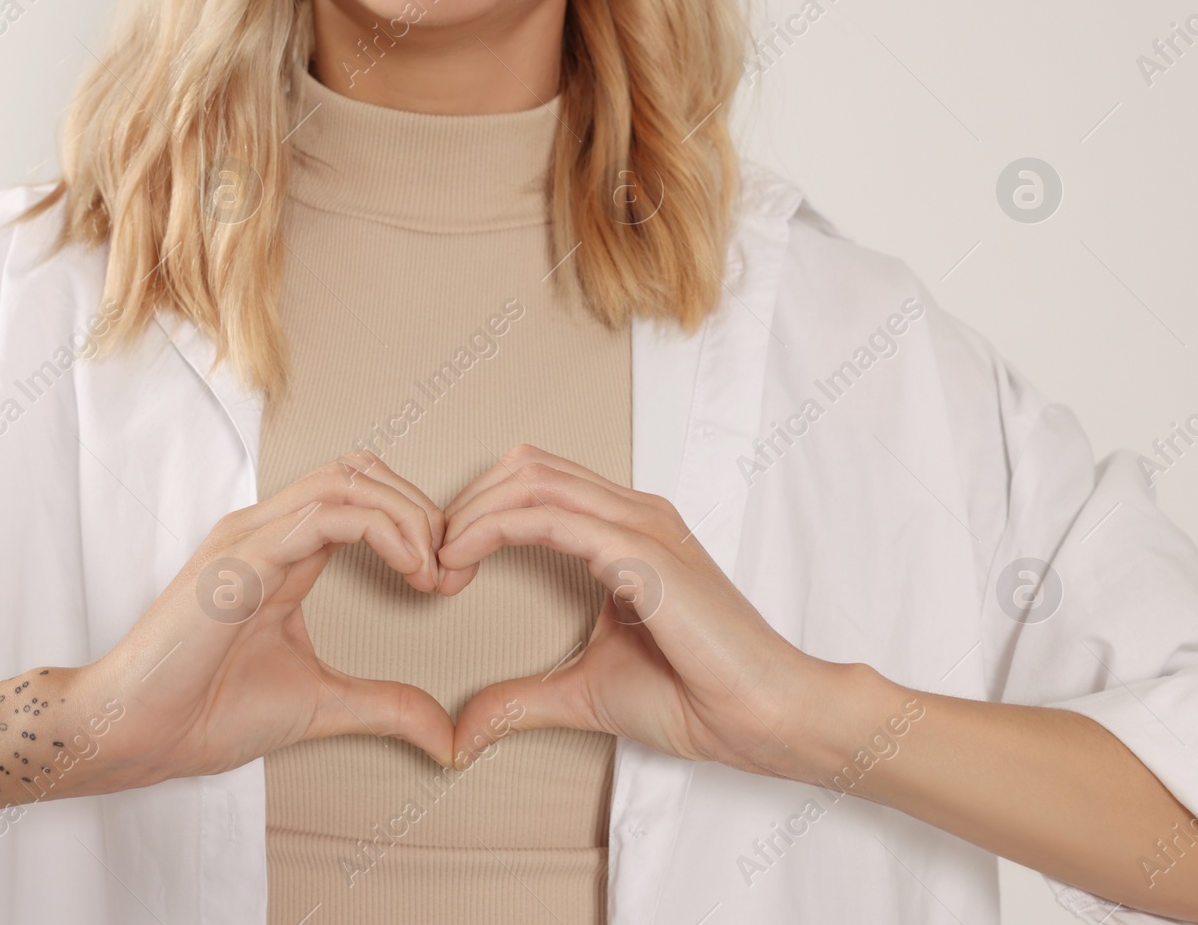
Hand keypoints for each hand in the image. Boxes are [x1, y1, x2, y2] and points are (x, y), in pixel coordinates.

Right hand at [73, 450, 455, 793]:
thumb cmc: (206, 711)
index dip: (416, 522)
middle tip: (451, 566)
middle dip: (420, 507)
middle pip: (360, 471)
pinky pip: (323, 514)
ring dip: (408, 513)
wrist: (136, 733)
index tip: (447, 580)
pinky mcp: (241, 558)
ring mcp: (250, 537)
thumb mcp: (321, 704)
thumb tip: (447, 735)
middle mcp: (265, 529)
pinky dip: (381, 529)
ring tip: (434, 567)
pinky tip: (411, 568)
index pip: (360, 494)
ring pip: (347, 479)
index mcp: (281, 550)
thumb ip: (385, 707)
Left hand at [439, 444, 847, 779]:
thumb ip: (522, 699)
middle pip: (525, 467)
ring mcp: (640, 524)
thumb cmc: (696, 698)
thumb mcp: (585, 693)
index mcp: (627, 530)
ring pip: (530, 479)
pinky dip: (491, 529)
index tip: (441, 565)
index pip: (535, 483)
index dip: (478, 511)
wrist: (765, 717)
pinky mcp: (640, 551)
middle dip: (465, 503)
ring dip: (470, 513)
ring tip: (440, 563)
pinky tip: (461, 561)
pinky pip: (549, 515)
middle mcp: (634, 512)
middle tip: (431, 561)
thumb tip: (463, 730)